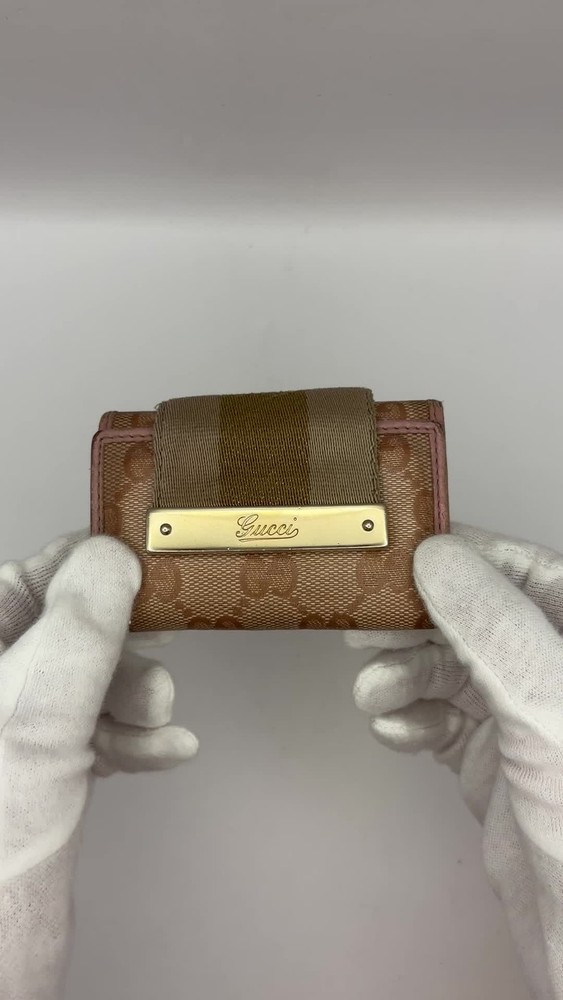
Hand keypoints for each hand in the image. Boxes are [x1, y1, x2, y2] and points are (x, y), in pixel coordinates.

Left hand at [0, 533, 197, 999]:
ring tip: (158, 717)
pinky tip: (165, 748)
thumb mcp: (35, 709)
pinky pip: (98, 732)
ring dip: (137, 695)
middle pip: (70, 630)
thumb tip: (114, 559)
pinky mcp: (42, 773)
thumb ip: (79, 624)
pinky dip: (138, 736)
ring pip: (90, 682)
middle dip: (122, 649)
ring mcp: (13, 732)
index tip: (145, 579)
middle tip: (150, 666)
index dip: (90, 573)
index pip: (31, 578)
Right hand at [348, 525, 562, 999]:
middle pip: (476, 616)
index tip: (400, 557)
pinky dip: (409, 719)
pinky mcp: (495, 764)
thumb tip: (439, 561)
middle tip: (366, 626)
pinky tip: (397, 730)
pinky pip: (439, 719)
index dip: (462, 557)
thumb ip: (496, 632)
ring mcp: (527, 721)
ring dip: (402, 674)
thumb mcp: (548, 715)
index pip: (528, 571)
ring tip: (377, 692)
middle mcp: (555, 678)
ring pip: (450, 668)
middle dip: (417, 621)